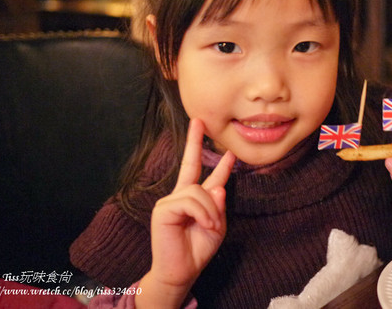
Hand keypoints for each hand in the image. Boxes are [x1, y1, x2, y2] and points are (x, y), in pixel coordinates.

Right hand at [136, 118, 234, 307]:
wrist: (182, 270)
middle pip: (190, 164)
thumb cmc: (198, 249)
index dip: (217, 162)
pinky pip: (190, 201)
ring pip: (199, 190)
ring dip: (211, 210)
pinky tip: (204, 224)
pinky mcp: (164, 209)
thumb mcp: (217, 225)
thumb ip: (218, 206)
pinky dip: (202, 213)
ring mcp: (171, 200)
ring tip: (211, 226)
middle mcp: (181, 195)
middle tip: (198, 121)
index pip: (205, 174)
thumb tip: (218, 188)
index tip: (227, 149)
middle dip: (193, 141)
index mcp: (195, 198)